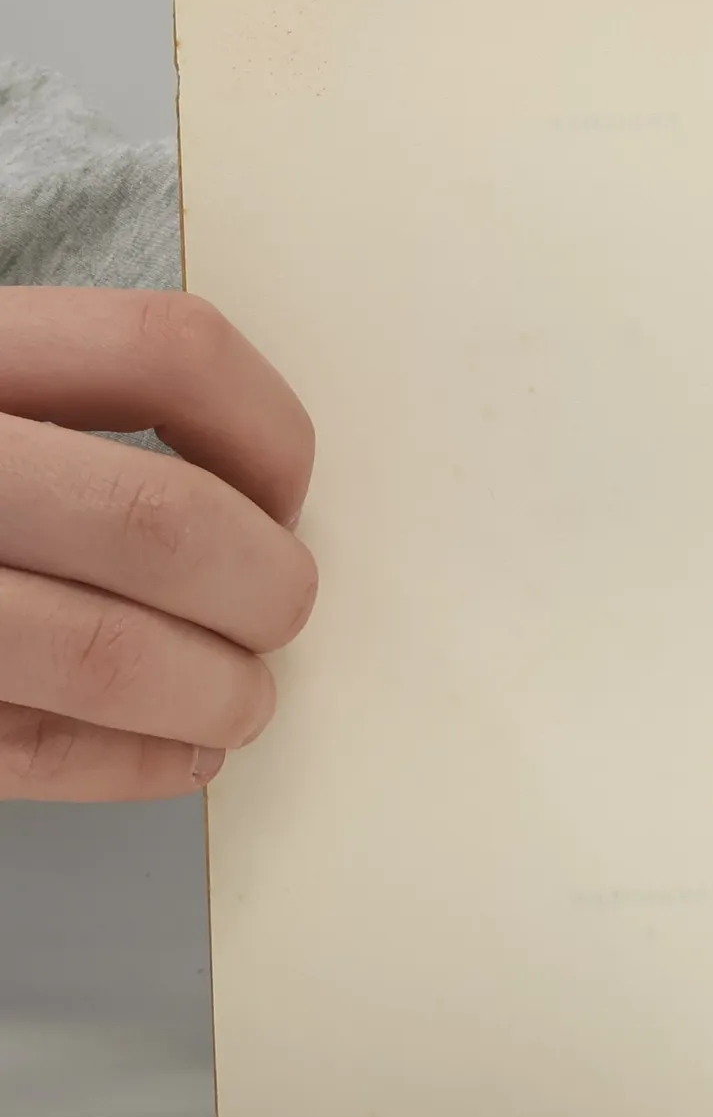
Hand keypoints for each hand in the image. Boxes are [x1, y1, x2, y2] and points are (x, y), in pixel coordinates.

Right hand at [0, 289, 315, 801]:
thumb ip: (77, 420)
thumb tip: (263, 514)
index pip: (168, 352)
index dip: (267, 435)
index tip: (283, 495)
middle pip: (158, 517)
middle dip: (263, 587)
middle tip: (277, 616)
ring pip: (100, 650)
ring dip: (214, 694)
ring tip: (240, 705)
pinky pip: (18, 746)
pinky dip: (129, 764)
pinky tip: (175, 759)